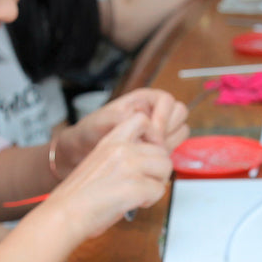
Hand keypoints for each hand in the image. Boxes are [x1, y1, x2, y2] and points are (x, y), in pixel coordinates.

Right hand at [29, 112, 171, 239]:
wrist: (65, 213)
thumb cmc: (77, 196)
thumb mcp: (99, 162)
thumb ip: (121, 157)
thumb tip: (146, 162)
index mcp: (111, 141)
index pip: (143, 120)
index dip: (153, 137)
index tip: (149, 153)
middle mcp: (122, 150)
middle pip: (162, 152)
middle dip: (157, 171)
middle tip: (142, 184)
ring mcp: (130, 166)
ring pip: (165, 169)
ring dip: (155, 184)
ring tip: (138, 194)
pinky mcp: (136, 186)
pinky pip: (159, 190)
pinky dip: (150, 200)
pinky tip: (133, 203)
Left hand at [56, 89, 189, 171]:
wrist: (81, 155)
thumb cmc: (88, 134)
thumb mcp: (100, 122)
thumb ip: (121, 118)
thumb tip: (143, 120)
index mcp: (142, 100)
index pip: (167, 101)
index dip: (163, 117)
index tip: (154, 134)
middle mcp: (152, 113)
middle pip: (179, 114)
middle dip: (169, 129)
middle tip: (154, 144)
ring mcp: (156, 132)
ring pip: (180, 131)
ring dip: (170, 142)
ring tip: (151, 153)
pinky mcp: (156, 150)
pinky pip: (173, 149)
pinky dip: (165, 156)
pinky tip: (149, 162)